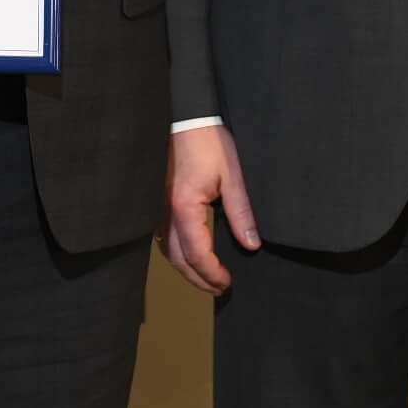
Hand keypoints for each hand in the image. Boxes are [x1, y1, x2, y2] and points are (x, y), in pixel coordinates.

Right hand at [161, 124, 261, 295]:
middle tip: (220, 290)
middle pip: (178, 260)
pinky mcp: (155, 203)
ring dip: (186, 269)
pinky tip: (189, 254)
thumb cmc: (208, 142)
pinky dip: (176, 253)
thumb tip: (251, 245)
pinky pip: (162, 238)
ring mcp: (156, 209)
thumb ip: (241, 213)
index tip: (228, 283)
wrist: (184, 117)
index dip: (213, 274)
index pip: (198, 255)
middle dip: (199, 279)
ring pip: (167, 252)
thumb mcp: (232, 175)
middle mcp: (165, 213)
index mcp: (185, 208)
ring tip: (207, 278)